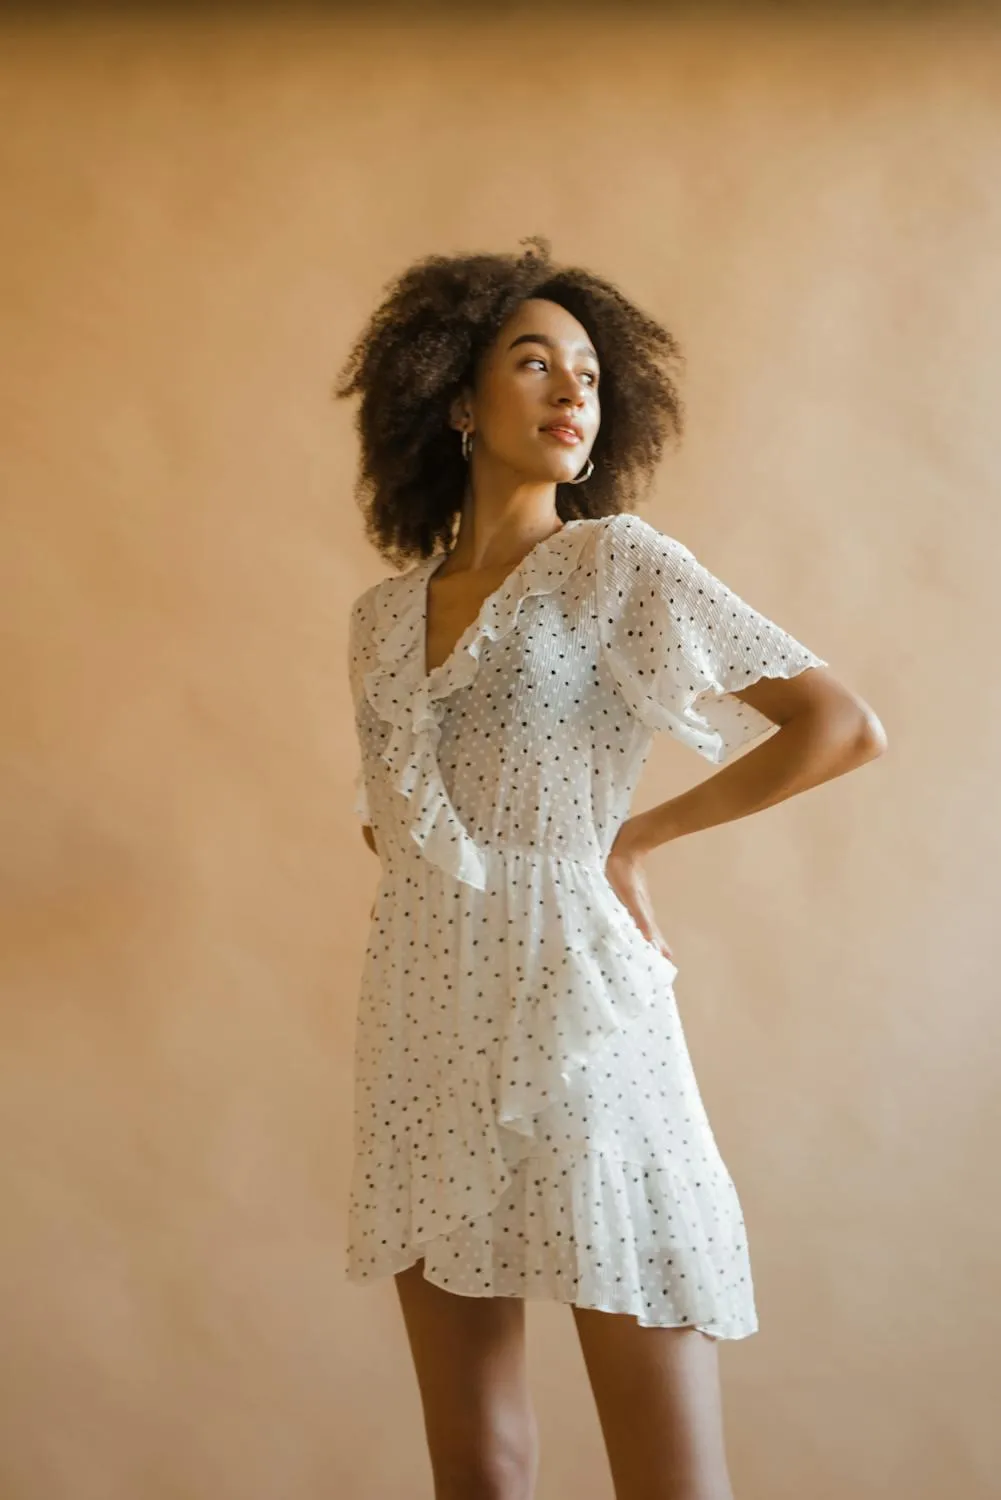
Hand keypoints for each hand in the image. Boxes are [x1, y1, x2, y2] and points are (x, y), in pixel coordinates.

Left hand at [604, 820, 674, 960]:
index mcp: (642, 912)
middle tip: (656, 960)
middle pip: (649, 930)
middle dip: (653, 945)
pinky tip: (627, 922)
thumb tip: (651, 941)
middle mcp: (640, 908)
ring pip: (641, 920)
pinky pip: (630, 911)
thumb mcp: (631, 897)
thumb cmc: (625, 871)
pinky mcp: (626, 890)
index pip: (654, 936)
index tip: (666, 964)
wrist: (624, 844)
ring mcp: (634, 898)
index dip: (659, 950)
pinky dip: (632, 921)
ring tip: (645, 947)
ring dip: (644, 934)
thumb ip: (640, 918)